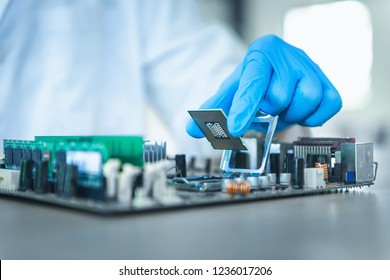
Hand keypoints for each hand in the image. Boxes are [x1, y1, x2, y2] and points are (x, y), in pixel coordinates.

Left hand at [186, 34, 341, 137]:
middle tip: (268, 108)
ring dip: (292, 114)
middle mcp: (289, 55)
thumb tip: (192, 129)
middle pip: (280, 97)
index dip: (244, 108)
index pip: (253, 82)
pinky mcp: (328, 80)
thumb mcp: (232, 89)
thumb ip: (214, 109)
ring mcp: (311, 66)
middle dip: (271, 111)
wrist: (278, 66)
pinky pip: (329, 104)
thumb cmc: (254, 79)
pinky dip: (314, 115)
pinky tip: (301, 111)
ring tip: (283, 109)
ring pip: (307, 99)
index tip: (235, 129)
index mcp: (261, 53)